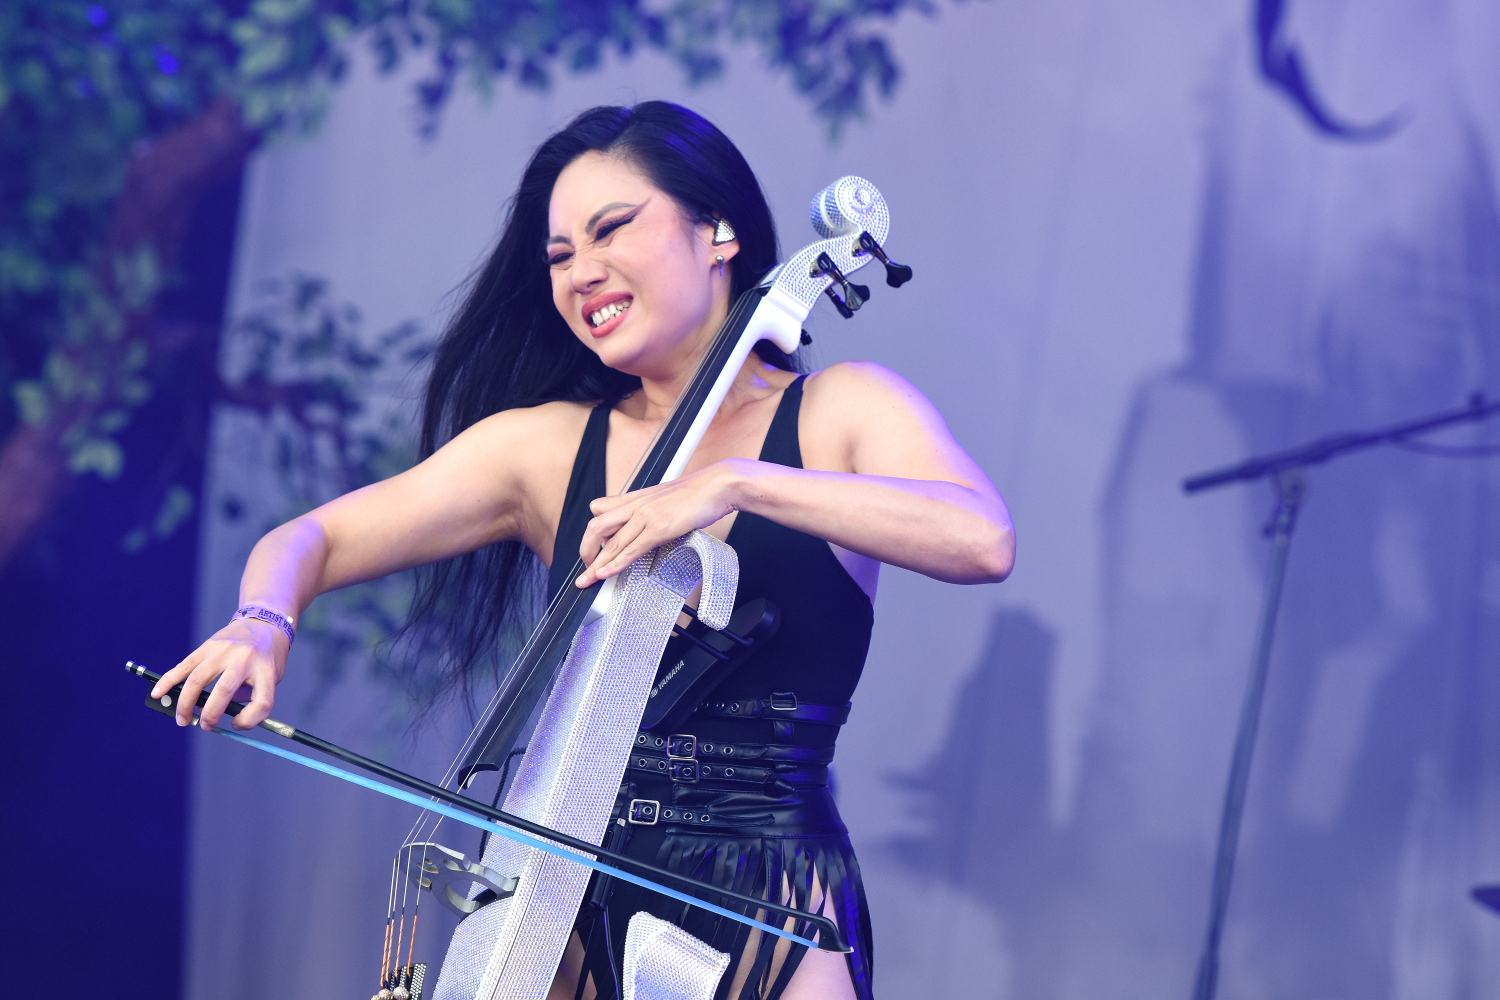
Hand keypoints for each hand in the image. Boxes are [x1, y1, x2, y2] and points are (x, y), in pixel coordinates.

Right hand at [148, 617, 287, 730]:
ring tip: (182, 719)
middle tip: (204, 726)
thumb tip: (211, 713)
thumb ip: (247, 696)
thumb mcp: (271, 676)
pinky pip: (184, 666)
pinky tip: (157, 692)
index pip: (262, 702)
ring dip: (185, 703)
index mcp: (266, 670)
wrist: (264, 622)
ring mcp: (224, 651)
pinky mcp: (208, 646)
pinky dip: (169, 681)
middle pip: (224, 691)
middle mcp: (245, 659)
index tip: (237, 724)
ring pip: (198, 679)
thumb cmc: (268, 656)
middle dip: (210, 714)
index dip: (249, 720)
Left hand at [575, 459, 747, 586]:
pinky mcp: (658, 528)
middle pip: (596, 527)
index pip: (600, 511)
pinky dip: (615, 564)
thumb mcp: (665, 498)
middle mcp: (636, 505)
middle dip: (586, 550)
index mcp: (636, 498)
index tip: (591, 551)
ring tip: (588, 579)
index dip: (593, 533)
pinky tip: (606, 573)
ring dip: (596, 564)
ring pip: (611, 542)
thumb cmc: (697, 494)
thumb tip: (642, 524)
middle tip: (587, 567)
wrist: (717, 486)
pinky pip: (630, 549)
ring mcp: (645, 516)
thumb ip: (649, 510)